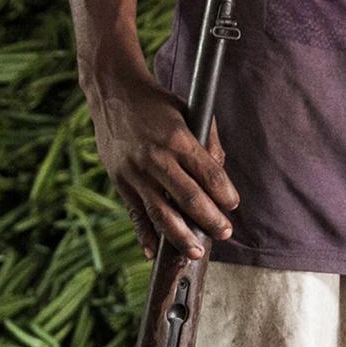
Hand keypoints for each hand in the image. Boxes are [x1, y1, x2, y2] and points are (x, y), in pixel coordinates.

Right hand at [88, 69, 238, 258]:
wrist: (112, 94)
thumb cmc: (155, 103)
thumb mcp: (187, 110)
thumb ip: (207, 140)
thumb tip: (221, 170)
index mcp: (177, 139)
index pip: (208, 174)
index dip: (224, 193)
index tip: (233, 205)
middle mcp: (156, 158)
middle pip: (189, 198)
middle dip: (210, 219)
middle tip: (224, 232)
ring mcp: (135, 173)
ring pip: (161, 213)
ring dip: (181, 236)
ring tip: (196, 251)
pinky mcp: (120, 182)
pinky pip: (135, 214)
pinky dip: (145, 236)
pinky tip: (155, 252)